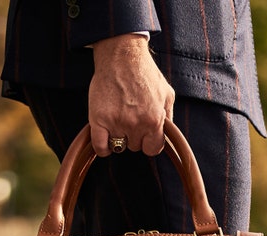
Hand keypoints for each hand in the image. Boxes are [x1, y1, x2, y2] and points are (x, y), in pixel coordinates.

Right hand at [89, 34, 174, 156]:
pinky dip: (103, 147)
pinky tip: (105, 137)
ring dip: (118, 137)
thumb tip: (166, 135)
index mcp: (154, 120)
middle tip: (130, 117)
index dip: (149, 142)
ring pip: (119, 146)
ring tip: (118, 119)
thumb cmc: (144, 72)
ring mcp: (116, 122)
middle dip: (134, 135)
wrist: (121, 55)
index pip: (153, 149)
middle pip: (135, 147)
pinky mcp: (98, 119)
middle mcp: (136, 124)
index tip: (145, 134)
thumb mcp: (167, 93)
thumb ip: (168, 117)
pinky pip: (100, 147)